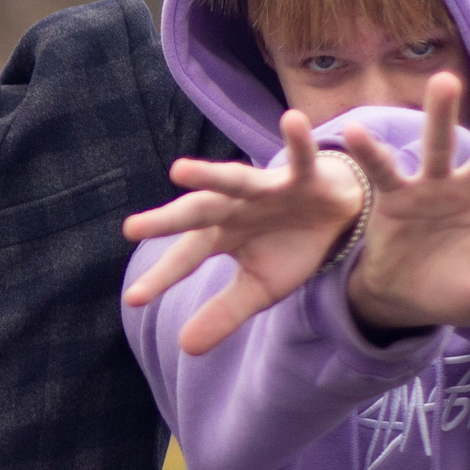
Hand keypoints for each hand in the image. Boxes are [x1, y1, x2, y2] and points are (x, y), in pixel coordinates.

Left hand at [122, 110, 365, 354]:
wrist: (337, 217)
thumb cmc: (290, 246)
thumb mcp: (258, 288)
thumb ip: (223, 314)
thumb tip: (184, 349)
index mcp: (221, 235)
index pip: (185, 257)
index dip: (162, 277)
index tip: (133, 300)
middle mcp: (235, 208)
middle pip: (197, 213)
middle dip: (167, 220)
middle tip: (132, 228)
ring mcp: (267, 188)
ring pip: (234, 180)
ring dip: (210, 175)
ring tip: (179, 171)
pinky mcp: (304, 176)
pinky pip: (301, 158)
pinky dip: (298, 140)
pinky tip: (292, 120)